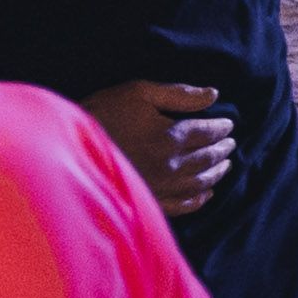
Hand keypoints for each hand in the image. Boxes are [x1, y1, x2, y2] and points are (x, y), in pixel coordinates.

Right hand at [81, 79, 232, 220]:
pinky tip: (205, 193)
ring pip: (199, 183)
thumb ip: (179, 95)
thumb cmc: (102, 114)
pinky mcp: (147, 202)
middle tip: (231, 144)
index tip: (229, 125)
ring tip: (224, 165)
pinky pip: (181, 205)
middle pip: (206, 159)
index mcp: (170, 137)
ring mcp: (160, 187)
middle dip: (222, 150)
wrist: (67, 147)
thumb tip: (213, 95)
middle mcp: (170, 166)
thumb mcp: (139, 92)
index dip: (221, 128)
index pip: (207, 133)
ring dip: (216, 173)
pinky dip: (198, 199)